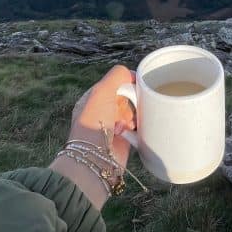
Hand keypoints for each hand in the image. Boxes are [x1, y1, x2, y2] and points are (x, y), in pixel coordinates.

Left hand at [50, 65, 136, 209]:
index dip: (126, 83)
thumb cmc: (95, 121)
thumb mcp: (102, 91)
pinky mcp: (125, 140)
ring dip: (134, 115)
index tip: (137, 85)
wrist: (96, 158)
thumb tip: (132, 74)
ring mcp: (113, 126)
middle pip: (126, 97)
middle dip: (131, 101)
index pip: (114, 83)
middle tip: (132, 106)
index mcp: (93, 98)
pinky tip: (134, 130)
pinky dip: (139, 128)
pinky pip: (138, 128)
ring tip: (130, 122)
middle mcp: (102, 111)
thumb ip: (117, 76)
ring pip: (133, 112)